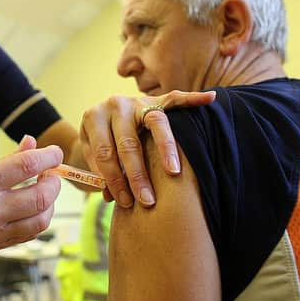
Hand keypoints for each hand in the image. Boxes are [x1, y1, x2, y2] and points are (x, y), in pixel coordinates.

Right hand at [0, 135, 62, 255]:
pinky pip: (31, 232)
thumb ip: (6, 159)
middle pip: (41, 196)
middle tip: (50, 173)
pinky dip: (39, 217)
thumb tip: (32, 142)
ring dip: (50, 202)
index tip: (55, 152)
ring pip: (41, 219)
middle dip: (54, 181)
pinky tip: (32, 207)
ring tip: (43, 190)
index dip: (48, 156)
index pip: (26, 166)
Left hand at [79, 90, 215, 207]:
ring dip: (166, 150)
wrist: (99, 117)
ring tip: (173, 172)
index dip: (113, 179)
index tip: (125, 202)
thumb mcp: (90, 153)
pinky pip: (176, 98)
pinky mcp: (156, 99)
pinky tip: (210, 99)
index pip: (104, 152)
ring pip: (156, 123)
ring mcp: (138, 100)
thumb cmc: (98, 142)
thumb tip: (111, 196)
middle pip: (129, 143)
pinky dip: (193, 99)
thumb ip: (99, 172)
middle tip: (147, 200)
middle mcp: (116, 105)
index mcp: (94, 117)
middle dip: (137, 175)